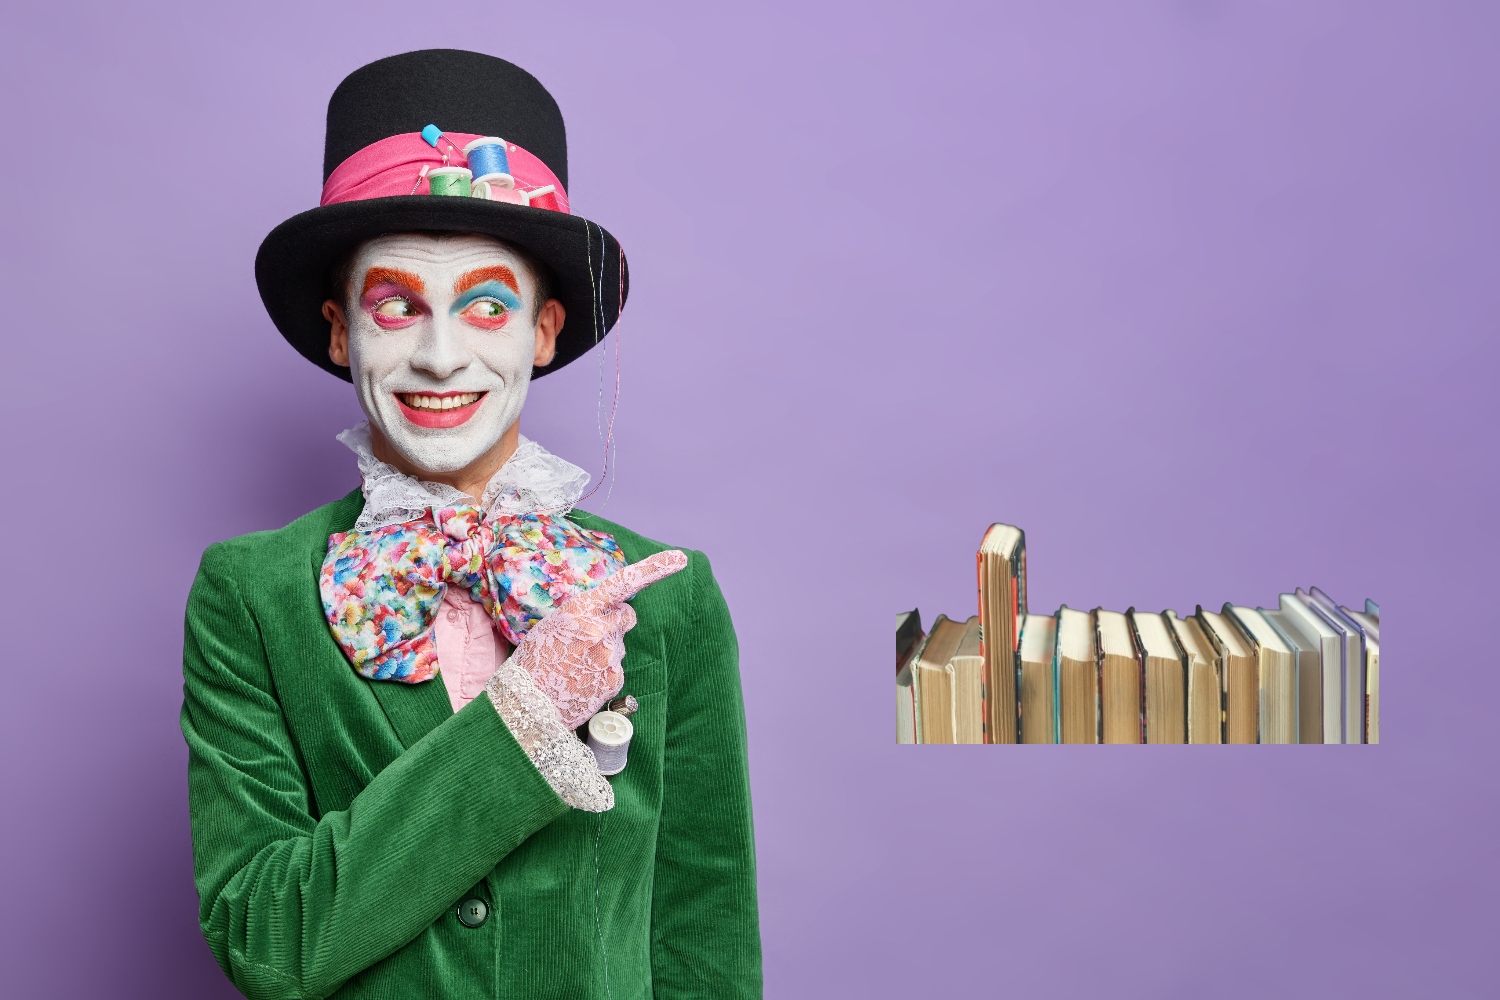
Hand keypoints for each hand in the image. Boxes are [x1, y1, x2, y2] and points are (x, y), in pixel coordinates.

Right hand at [511, 550, 687, 727]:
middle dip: (616, 622)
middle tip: (592, 638)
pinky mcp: (615, 678)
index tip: (680, 559)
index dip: (655, 568)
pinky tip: (582, 681)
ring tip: (576, 667)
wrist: (526, 705)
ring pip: (619, 645)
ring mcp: (610, 655)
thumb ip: (584, 615)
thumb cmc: (535, 662)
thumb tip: (606, 615)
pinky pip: (616, 669)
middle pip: (627, 615)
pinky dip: (603, 674)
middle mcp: (600, 628)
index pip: (624, 582)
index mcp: (580, 609)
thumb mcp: (553, 626)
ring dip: (604, 652)